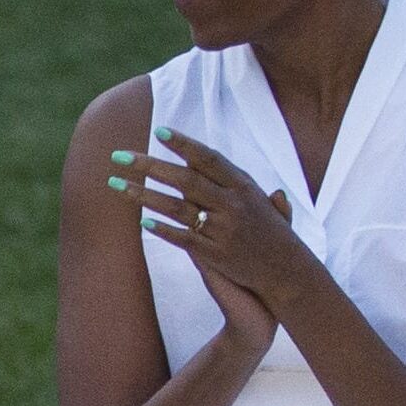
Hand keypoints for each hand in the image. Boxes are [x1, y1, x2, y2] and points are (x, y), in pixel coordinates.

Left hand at [121, 128, 321, 321]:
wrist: (289, 274)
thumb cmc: (277, 236)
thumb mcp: (265, 202)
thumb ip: (241, 183)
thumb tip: (215, 163)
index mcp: (245, 187)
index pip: (209, 159)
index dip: (184, 144)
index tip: (159, 131)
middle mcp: (233, 205)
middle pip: (185, 180)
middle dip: (149, 165)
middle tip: (120, 155)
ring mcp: (224, 230)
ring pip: (177, 208)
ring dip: (144, 195)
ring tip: (116, 184)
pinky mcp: (216, 255)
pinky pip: (183, 239)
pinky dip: (163, 230)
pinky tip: (142, 223)